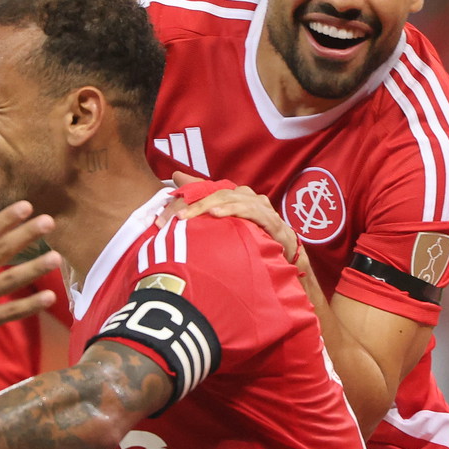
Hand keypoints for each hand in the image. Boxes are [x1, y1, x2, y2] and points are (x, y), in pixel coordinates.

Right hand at [0, 198, 60, 356]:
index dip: (6, 218)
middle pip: (1, 251)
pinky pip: (9, 312)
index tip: (27, 206)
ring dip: (34, 269)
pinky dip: (29, 306)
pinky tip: (49, 296)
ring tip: (55, 258)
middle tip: (49, 221)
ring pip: (9, 281)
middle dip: (26, 235)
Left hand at [162, 171, 301, 267]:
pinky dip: (232, 210)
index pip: (204, 192)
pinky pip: (249, 211)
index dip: (182, 201)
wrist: (286, 257)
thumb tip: (176, 193)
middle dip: (190, 205)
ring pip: (229, 198)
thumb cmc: (255, 238)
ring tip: (188, 215)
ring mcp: (259, 206)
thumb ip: (204, 212)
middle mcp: (246, 196)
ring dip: (206, 206)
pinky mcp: (270, 220)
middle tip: (171, 218)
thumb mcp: (225, 228)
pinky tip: (216, 214)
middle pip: (214, 193)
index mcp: (234, 196)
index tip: (161, 219)